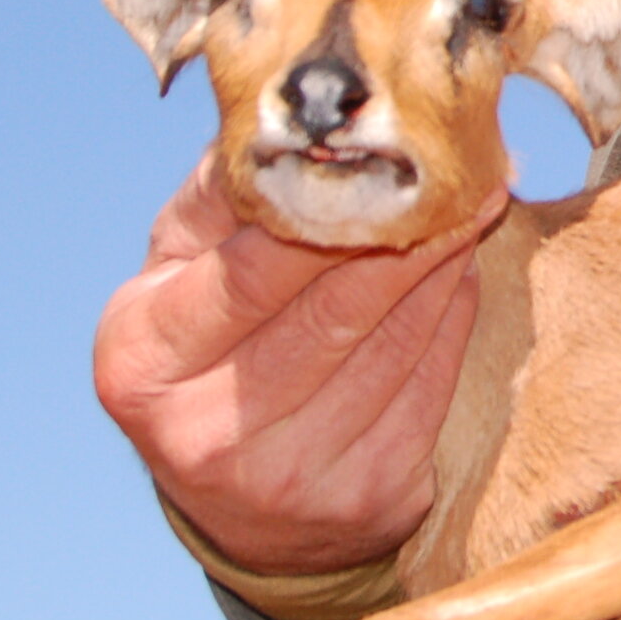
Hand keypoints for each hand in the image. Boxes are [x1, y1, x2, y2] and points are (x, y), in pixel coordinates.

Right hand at [94, 158, 506, 573]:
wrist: (239, 507)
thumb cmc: (209, 348)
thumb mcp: (179, 273)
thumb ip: (229, 194)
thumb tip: (307, 112)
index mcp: (143, 360)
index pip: (253, 269)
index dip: (332, 207)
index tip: (391, 149)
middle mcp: (205, 431)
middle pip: (337, 306)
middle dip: (411, 227)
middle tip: (468, 167)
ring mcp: (288, 477)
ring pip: (399, 340)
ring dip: (447, 262)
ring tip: (477, 202)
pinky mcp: (367, 500)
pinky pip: (433, 381)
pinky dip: (456, 315)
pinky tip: (463, 271)